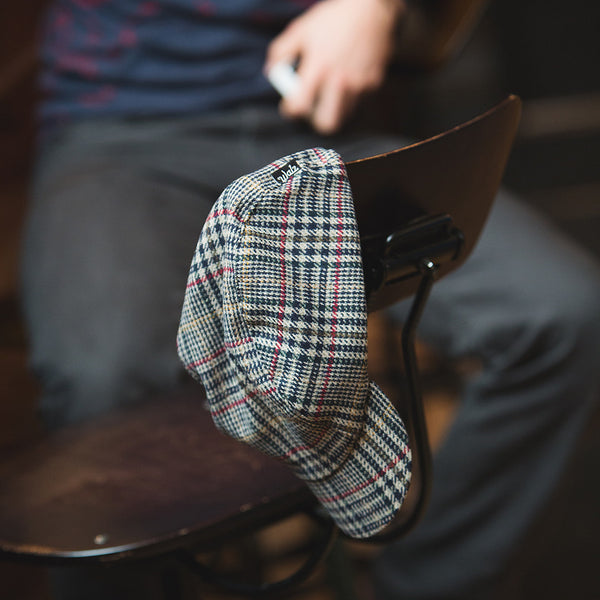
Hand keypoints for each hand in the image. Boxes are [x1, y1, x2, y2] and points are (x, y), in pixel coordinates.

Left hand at [265, 0, 405, 134]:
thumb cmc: (333, 19)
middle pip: (326, 123)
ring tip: (328, 94)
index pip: (300, 106)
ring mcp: (359, 84)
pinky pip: (358, 102)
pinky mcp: (374, 83)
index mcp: (318, 66)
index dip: (291, 110)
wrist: (371, 8)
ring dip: (333, 109)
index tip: (291, 105)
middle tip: (312, 107)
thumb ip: (281, 52)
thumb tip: (270, 72)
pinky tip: (346, 81)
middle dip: (315, 120)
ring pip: (343, 116)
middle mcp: (340, 79)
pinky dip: (349, 98)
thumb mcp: (301, 30)